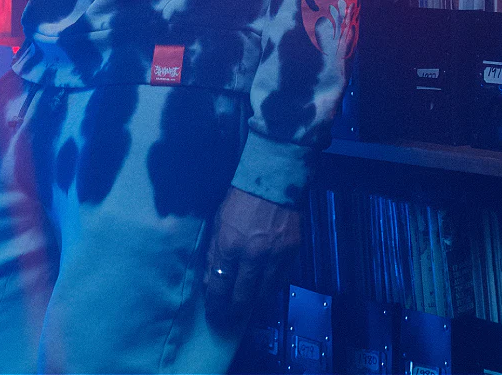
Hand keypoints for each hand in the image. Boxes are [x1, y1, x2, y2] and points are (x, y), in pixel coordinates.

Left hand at [203, 186, 300, 329]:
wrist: (273, 180)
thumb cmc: (239, 199)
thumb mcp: (218, 222)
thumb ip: (213, 253)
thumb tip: (209, 280)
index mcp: (229, 245)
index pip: (219, 286)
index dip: (215, 305)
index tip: (213, 315)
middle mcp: (253, 255)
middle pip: (242, 297)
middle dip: (233, 312)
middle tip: (227, 321)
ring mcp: (275, 256)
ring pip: (263, 293)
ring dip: (252, 303)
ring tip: (245, 308)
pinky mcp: (292, 253)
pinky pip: (280, 281)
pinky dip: (270, 288)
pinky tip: (262, 290)